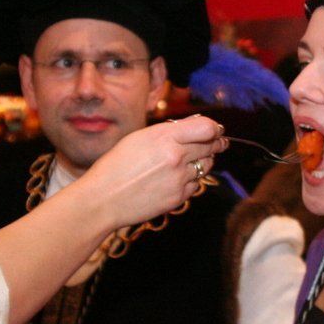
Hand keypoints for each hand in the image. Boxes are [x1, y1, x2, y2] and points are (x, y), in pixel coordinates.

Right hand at [76, 115, 227, 228]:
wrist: (104, 198)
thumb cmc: (117, 165)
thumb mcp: (140, 138)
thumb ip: (170, 131)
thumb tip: (195, 125)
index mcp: (165, 137)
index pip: (207, 128)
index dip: (214, 129)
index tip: (216, 130)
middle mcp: (176, 157)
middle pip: (211, 146)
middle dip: (216, 144)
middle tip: (220, 142)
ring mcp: (179, 178)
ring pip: (206, 166)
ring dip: (204, 161)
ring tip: (192, 160)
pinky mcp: (179, 197)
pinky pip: (196, 184)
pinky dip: (191, 180)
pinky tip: (177, 178)